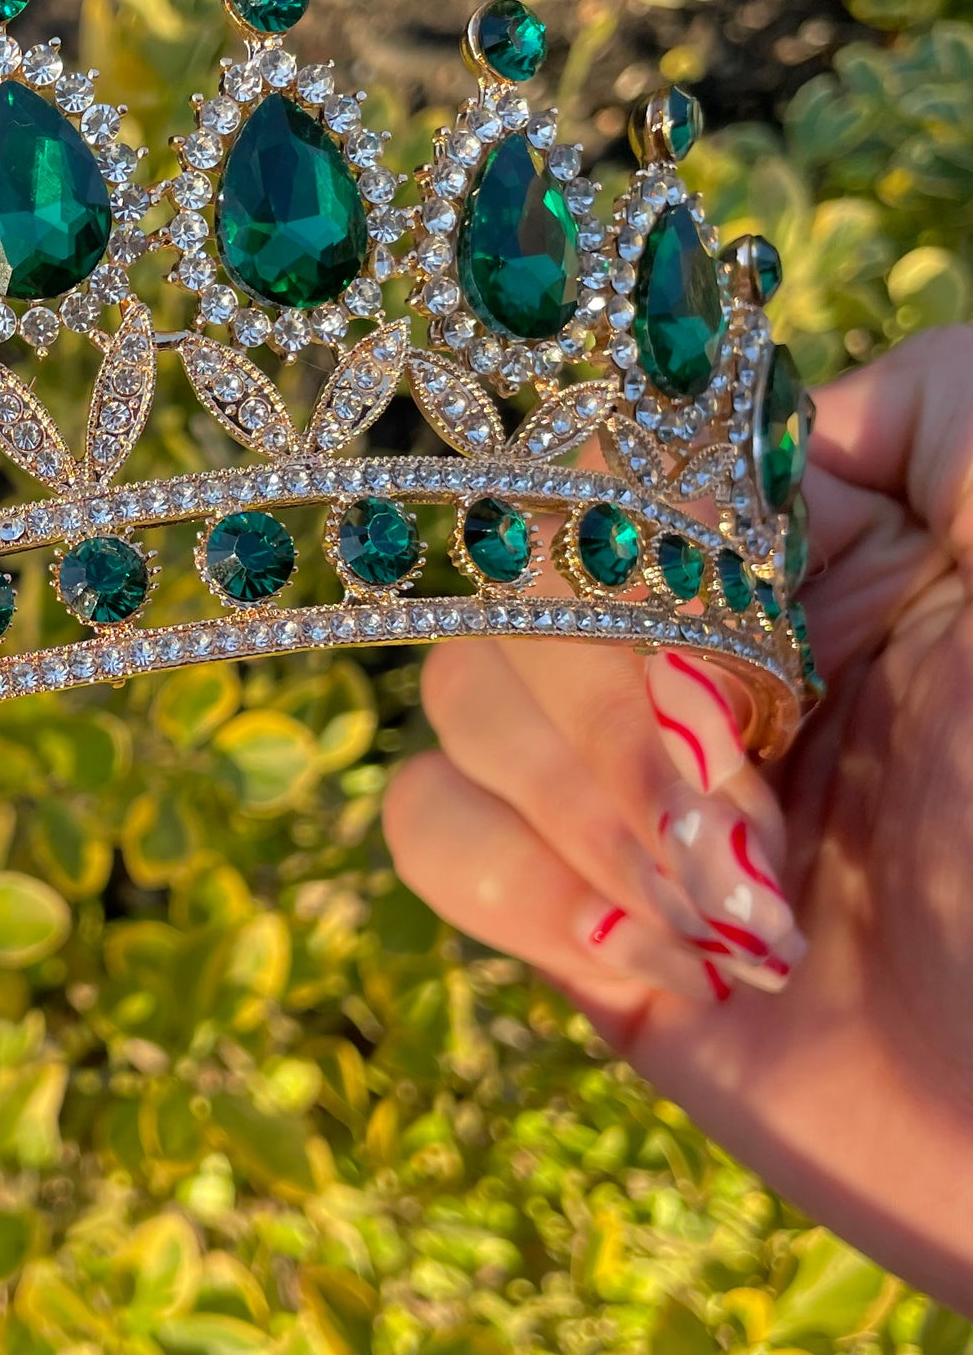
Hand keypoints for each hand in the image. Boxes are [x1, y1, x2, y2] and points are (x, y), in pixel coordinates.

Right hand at [385, 322, 972, 1315]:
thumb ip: (947, 410)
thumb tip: (772, 407)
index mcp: (816, 557)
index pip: (626, 456)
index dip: (629, 517)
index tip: (705, 594)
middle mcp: (707, 655)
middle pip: (513, 566)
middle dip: (601, 679)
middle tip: (740, 773)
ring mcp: (633, 789)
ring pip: (453, 692)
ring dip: (576, 788)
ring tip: (725, 888)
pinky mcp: (580, 923)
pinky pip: (434, 832)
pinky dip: (517, 877)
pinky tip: (661, 947)